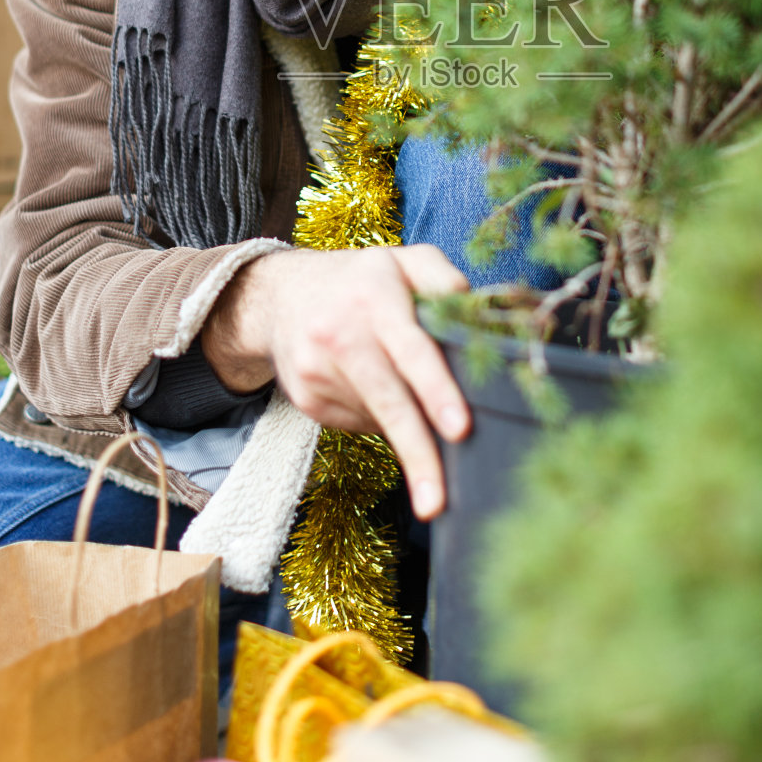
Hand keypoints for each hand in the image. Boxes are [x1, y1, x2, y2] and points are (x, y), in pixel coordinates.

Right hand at [201, 245, 471, 518]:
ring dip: (407, 429)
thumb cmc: (362, 280)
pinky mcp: (307, 400)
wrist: (281, 295)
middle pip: (388, 403)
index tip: (459, 429)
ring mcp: (317, 371)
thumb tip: (479, 320)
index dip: (436, 391)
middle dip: (418, 453)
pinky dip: (380, 421)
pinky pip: (358, 425)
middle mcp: (340, 335)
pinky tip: (378, 392)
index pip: (412, 349)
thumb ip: (446, 280)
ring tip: (421, 410)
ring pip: (377, 419)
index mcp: (374, 297)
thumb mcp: (405, 260)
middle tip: (437, 502)